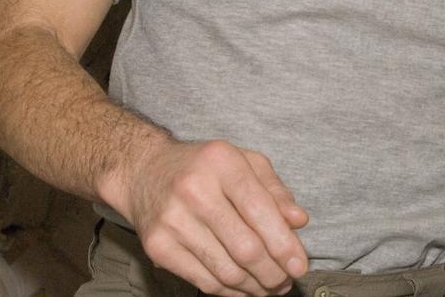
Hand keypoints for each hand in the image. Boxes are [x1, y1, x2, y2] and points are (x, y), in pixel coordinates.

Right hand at [110, 139, 309, 296]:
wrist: (144, 171)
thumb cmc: (203, 167)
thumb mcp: (244, 161)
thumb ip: (275, 190)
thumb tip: (298, 221)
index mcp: (221, 162)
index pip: (261, 211)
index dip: (285, 244)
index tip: (300, 265)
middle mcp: (194, 190)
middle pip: (245, 248)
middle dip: (273, 272)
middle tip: (287, 280)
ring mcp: (173, 221)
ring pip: (227, 271)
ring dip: (255, 286)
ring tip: (271, 286)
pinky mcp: (157, 246)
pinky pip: (204, 281)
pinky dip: (230, 292)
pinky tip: (245, 288)